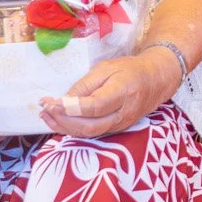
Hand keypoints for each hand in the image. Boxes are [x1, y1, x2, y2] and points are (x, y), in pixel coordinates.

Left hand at [39, 50, 183, 139]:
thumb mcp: (107, 68)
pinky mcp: (116, 130)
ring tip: (46, 116)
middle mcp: (123, 114)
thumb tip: (63, 101)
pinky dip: (73, 129)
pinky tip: (60, 121)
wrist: (157, 80)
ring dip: (64, 127)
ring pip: (88, 133)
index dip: (70, 108)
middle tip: (45, 109)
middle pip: (89, 126)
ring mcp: (121, 125)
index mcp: (123, 93)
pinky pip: (92, 133)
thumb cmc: (131, 70)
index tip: (50, 102)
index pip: (93, 107)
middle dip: (62, 120)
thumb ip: (85, 85)